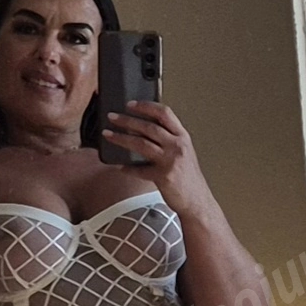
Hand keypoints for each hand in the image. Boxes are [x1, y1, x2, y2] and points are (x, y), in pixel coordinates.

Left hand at [101, 98, 212, 219]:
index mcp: (182, 137)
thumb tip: (142, 130)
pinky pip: (140, 170)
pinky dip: (128, 168)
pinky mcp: (163, 177)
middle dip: (127, 120)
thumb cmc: (189, 178)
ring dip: (121, 138)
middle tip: (112, 117)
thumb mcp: (183, 153)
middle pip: (149, 127)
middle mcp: (178, 146)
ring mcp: (171, 161)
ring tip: (108, 134)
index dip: (146, 106)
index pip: (164, 113)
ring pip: (141, 144)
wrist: (197, 201)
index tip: (130, 104)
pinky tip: (120, 166)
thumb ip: (168, 140)